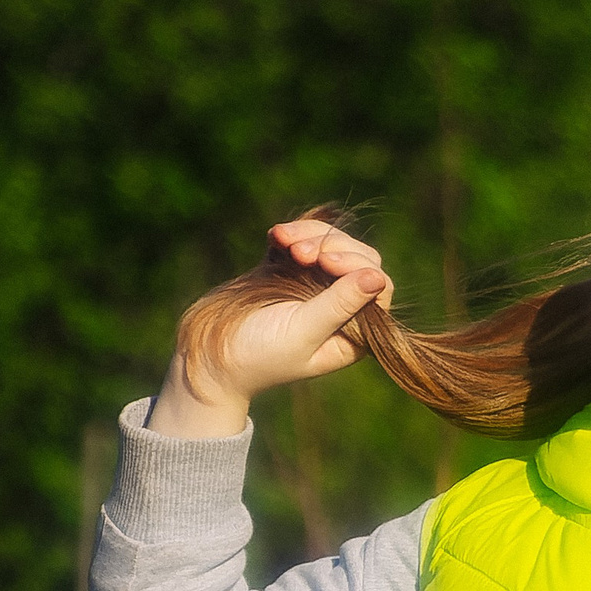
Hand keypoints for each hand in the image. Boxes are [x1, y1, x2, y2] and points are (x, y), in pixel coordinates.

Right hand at [147, 217, 394, 437]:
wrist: (212, 357)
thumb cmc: (258, 355)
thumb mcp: (301, 332)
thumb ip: (338, 305)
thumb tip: (377, 277)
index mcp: (353, 334)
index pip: (378, 287)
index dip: (358, 265)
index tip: (326, 261)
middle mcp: (340, 310)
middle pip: (358, 259)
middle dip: (332, 246)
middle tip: (299, 253)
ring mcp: (314, 287)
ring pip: (331, 244)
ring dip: (310, 235)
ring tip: (281, 240)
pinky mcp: (288, 271)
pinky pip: (304, 240)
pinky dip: (293, 233)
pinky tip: (274, 237)